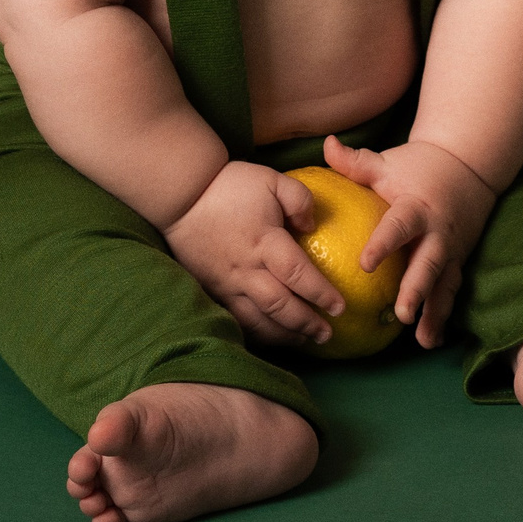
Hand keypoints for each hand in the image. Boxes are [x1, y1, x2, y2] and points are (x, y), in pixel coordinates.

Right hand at [161, 161, 343, 347]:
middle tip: (327, 334)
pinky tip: (271, 336)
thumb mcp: (272, 180)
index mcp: (265, 241)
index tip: (340, 307)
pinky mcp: (211, 290)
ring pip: (257, 320)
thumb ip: (300, 200)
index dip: (321, 294)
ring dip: (283, 334)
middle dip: (306, 323)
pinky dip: (256, 333)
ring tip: (304, 341)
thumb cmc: (231, 185)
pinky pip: (235, 319)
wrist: (182, 195)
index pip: (298, 274)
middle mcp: (246, 268)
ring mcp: (226, 283)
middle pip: (280, 305)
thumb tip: (312, 227)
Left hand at [323, 137, 498, 348]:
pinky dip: (443, 316)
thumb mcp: (387, 161)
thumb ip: (356, 162)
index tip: (365, 264)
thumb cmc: (418, 166)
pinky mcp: (457, 261)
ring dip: (435, 312)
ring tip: (422, 339)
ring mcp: (451, 250)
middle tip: (401, 313)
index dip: (383, 244)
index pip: (399, 227)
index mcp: (416, 208)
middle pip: (428, 264)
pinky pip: (451, 291)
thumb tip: (326, 144)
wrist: (468, 166)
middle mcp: (438, 232)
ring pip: (444, 285)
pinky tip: (431, 341)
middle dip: (416, 289)